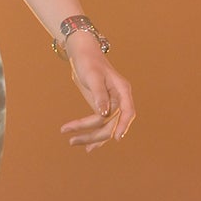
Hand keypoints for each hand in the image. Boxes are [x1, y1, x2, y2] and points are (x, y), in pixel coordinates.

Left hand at [59, 34, 135, 151]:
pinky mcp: (103, 108)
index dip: (123, 125)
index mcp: (123, 90)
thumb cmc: (89, 62)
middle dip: (95, 134)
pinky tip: (86, 146)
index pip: (128, 111)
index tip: (116, 138)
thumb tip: (105, 114)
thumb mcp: (93, 76)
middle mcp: (120, 99)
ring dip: (91, 137)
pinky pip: (101, 124)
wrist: (83, 54)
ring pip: (106, 126)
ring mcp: (112, 104)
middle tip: (73, 140)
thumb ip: (100, 95)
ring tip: (72, 142)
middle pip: (113, 122)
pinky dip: (93, 134)